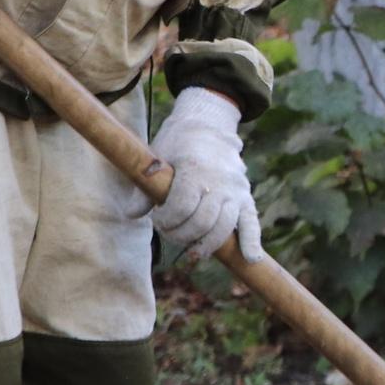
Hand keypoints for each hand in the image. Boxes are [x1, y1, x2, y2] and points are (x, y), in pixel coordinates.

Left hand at [129, 86, 261, 263]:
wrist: (209, 125)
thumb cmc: (177, 143)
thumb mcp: (157, 158)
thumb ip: (145, 188)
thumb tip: (132, 215)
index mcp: (194, 169)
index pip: (180, 208)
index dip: (164, 220)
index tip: (157, 218)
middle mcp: (219, 182)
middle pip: (201, 222)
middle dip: (180, 234)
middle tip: (169, 231)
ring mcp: (235, 191)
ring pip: (223, 228)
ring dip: (205, 244)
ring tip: (192, 251)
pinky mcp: (246, 197)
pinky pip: (251, 222)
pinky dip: (252, 241)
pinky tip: (250, 259)